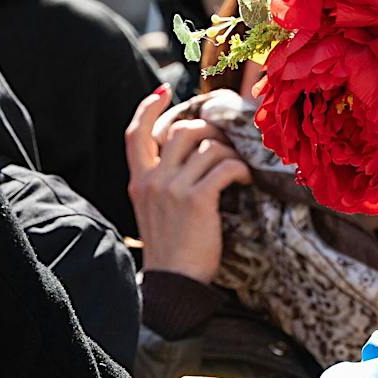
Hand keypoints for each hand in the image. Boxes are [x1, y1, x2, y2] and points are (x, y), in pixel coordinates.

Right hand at [125, 87, 251, 284]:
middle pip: (182, 130)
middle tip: (224, 143)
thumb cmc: (172, 249)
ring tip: (236, 169)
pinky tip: (243, 180)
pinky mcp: (197, 200)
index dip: (148, 109)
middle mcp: (152, 179)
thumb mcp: (154, 210)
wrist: (174, 284)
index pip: (135, 133)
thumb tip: (188, 155)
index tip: (163, 92)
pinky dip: (239, 170)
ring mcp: (173, 188)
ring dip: (229, 152)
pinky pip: (225, 166)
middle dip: (209, 130)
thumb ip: (162, 182)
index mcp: (138, 180)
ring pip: (208, 146)